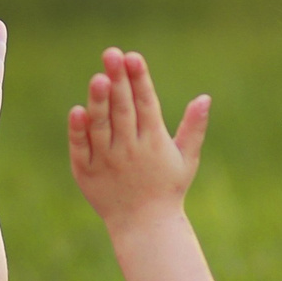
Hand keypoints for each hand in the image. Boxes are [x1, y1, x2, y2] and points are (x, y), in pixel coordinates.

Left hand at [68, 48, 209, 233]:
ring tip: (98, 78)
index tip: (133, 57)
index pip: (147, 104)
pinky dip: (78, 132)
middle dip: (118, 81)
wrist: (144, 227)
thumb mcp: (186, 159)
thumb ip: (193, 127)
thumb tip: (205, 97)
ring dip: (99, 102)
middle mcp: (130, 149)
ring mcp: (106, 161)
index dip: (140, 80)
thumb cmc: (167, 189)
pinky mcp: (86, 172)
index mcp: (154, 142)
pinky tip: (77, 111)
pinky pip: (81, 149)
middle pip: (123, 110)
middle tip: (112, 54)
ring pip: (101, 127)